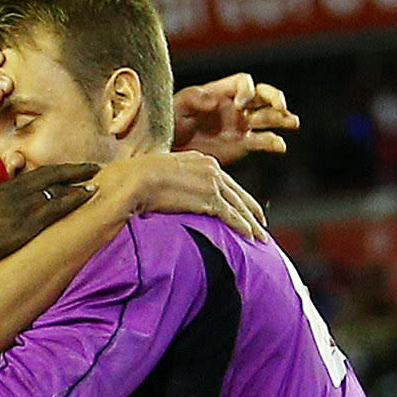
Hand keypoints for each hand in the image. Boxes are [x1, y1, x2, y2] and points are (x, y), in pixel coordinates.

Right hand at [0, 162, 99, 267]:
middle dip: (73, 171)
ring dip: (79, 183)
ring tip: (98, 181)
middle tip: (94, 167)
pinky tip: (90, 195)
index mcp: (3, 191)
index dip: (55, 173)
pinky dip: (76, 198)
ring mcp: (23, 207)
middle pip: (51, 176)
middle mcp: (15, 194)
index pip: (34, 177)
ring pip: (58, 189)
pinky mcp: (27, 224)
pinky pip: (57, 206)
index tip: (69, 171)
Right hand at [106, 149, 270, 243]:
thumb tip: (166, 193)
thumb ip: (171, 181)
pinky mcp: (209, 199)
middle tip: (262, 222)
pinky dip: (243, 227)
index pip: (224, 180)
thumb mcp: (159, 174)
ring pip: (239, 206)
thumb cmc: (135, 178)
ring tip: (261, 237)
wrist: (134, 181)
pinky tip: (250, 236)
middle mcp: (210, 169)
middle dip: (251, 209)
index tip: (243, 206)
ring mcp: (212, 183)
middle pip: (237, 192)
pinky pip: (231, 216)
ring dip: (252, 223)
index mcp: (199, 160)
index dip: (236, 195)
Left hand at [171, 74, 295, 162]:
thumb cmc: (169, 123)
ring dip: (281, 118)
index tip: (240, 105)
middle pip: (264, 95)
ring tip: (291, 122)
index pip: (244, 83)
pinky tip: (280, 146)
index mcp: (221, 92)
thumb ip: (195, 99)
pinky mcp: (243, 145)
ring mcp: (242, 125)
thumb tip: (216, 100)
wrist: (168, 151)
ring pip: (269, 118)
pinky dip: (274, 143)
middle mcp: (236, 107)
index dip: (247, 90)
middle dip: (275, 99)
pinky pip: (263, 141)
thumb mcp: (177, 107)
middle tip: (280, 107)